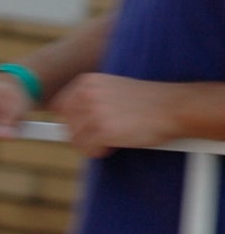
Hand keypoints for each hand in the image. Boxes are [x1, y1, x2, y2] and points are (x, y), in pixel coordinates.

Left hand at [52, 73, 182, 157]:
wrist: (173, 107)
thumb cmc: (145, 102)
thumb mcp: (111, 90)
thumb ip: (87, 100)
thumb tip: (62, 122)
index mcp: (87, 82)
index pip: (59, 107)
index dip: (69, 121)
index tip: (80, 127)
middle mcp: (87, 95)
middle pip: (65, 125)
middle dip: (80, 134)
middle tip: (101, 134)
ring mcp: (95, 113)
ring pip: (75, 140)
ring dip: (91, 144)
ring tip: (112, 137)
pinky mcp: (104, 131)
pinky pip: (88, 150)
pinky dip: (100, 151)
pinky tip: (117, 143)